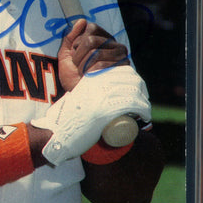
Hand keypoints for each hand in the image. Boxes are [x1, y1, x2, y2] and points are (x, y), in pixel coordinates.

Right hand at [31, 65, 150, 165]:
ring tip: (144, 113)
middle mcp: (98, 82)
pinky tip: (145, 116)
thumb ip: (87, 93)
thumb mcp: (78, 98)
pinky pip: (132, 103)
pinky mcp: (106, 108)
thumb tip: (97, 97)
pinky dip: (143, 109)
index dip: (133, 80)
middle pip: (131, 79)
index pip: (122, 71)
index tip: (137, 93)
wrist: (56, 132)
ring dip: (144, 102)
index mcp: (92, 78)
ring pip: (134, 91)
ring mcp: (102, 94)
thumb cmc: (66, 120)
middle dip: (141, 90)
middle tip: (142, 106)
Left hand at [58, 18, 129, 91]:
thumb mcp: (66, 56)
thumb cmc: (74, 78)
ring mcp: (120, 56)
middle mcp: (114, 44)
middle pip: (91, 40)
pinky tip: (91, 79)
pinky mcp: (123, 68)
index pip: (91, 28)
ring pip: (95, 51)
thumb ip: (71, 37)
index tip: (76, 54)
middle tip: (79, 67)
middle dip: (78, 56)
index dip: (78, 41)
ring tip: (84, 74)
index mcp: (102, 39)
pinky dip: (90, 72)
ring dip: (83, 66)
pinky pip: (101, 64)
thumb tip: (81, 21)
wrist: (83, 100)